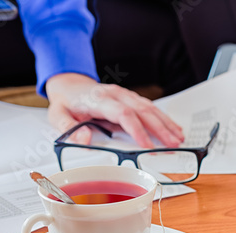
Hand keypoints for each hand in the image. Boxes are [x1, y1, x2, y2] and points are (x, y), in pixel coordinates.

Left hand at [45, 73, 183, 147]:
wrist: (70, 84)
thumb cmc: (66, 102)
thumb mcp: (57, 115)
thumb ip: (68, 128)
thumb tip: (84, 139)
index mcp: (99, 99)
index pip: (123, 114)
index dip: (137, 130)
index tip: (147, 145)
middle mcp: (116, 94)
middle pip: (143, 111)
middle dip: (160, 128)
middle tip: (173, 144)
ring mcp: (125, 95)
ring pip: (150, 108)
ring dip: (166, 123)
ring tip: (178, 138)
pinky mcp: (131, 98)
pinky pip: (150, 107)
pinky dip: (163, 118)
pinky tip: (173, 127)